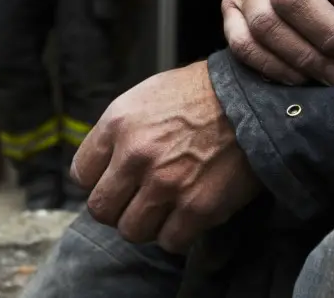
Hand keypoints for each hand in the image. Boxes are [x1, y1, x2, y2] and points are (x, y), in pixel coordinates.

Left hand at [70, 61, 260, 253]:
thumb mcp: (149, 94)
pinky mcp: (197, 206)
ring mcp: (166, 183)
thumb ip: (120, 129)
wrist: (251, 97)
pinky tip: (189, 212)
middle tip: (139, 199)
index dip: (100, 181)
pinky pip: (170, 241)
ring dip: (148, 223)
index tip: (116, 182)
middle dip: (119, 207)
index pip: (82, 174)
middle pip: (102, 209)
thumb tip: (107, 163)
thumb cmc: (203, 92)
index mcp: (120, 122)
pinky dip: (178, 233)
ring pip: (132, 231)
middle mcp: (137, 155)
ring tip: (166, 206)